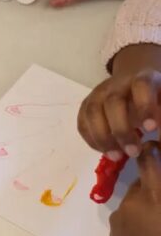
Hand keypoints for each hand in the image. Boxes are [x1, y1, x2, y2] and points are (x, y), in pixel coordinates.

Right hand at [78, 43, 160, 158]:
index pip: (141, 86)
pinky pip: (83, 123)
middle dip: (121, 130)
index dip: (144, 106)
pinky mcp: (86, 105)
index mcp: (143, 78)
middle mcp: (117, 84)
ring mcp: (98, 94)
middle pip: (113, 102)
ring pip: (92, 112)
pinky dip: (92, 139)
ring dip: (103, 137)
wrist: (134, 84)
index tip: (151, 129)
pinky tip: (105, 151)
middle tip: (133, 152)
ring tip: (116, 156)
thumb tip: (159, 141)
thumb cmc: (154, 98)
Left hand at [110, 141, 160, 235]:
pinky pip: (126, 220)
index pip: (148, 163)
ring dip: (146, 204)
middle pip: (141, 184)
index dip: (150, 152)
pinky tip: (153, 234)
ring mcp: (121, 223)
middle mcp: (133, 205)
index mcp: (155, 198)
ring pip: (134, 203)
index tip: (152, 146)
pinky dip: (138, 220)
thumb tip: (157, 188)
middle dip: (154, 185)